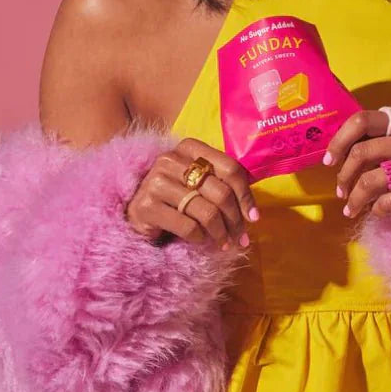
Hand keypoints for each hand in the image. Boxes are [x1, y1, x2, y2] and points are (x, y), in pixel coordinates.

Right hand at [123, 138, 259, 248]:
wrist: (136, 212)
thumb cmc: (176, 196)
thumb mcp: (198, 182)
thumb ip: (222, 183)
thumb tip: (254, 211)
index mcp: (189, 147)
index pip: (230, 168)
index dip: (246, 195)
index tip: (254, 217)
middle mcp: (170, 159)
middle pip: (221, 192)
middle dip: (236, 220)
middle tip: (241, 238)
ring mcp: (155, 182)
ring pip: (207, 212)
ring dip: (221, 233)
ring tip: (225, 243)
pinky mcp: (146, 206)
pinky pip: (188, 227)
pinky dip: (200, 238)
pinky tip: (201, 241)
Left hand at [323, 109, 390, 227]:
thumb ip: (371, 143)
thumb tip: (333, 154)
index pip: (362, 120)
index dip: (339, 140)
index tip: (328, 161)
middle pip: (361, 152)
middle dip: (343, 176)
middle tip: (340, 191)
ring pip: (370, 180)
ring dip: (355, 199)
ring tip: (351, 209)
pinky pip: (386, 202)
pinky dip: (376, 210)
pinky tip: (378, 211)